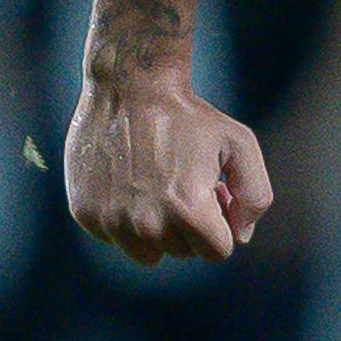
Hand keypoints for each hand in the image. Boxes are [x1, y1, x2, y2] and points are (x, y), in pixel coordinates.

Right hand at [66, 73, 272, 264]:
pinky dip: (125, 219)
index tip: (212, 191)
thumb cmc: (190, 116)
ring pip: (147, 254)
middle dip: (191, 225)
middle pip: (182, 252)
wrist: (129, 87)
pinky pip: (115, 238)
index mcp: (188, 211)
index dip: (221, 222)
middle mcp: (147, 224)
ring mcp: (111, 220)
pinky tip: (128, 182)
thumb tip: (240, 236)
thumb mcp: (240, 146)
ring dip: (157, 230)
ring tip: (158, 187)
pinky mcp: (85, 212)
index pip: (216, 252)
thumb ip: (255, 196)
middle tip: (184, 182)